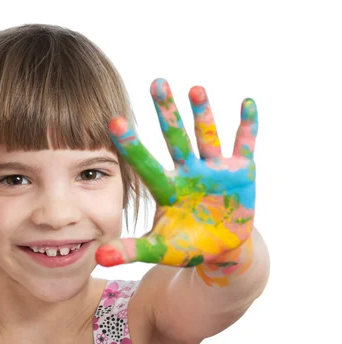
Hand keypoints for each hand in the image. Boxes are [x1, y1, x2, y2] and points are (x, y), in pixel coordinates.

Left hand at [96, 79, 256, 266]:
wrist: (221, 249)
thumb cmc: (186, 245)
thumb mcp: (159, 249)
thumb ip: (130, 250)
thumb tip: (98, 257)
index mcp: (166, 188)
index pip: (144, 163)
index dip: (131, 145)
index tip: (113, 121)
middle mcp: (188, 172)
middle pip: (174, 138)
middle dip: (167, 112)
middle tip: (156, 83)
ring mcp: (214, 170)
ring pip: (206, 136)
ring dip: (203, 114)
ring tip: (194, 89)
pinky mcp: (241, 172)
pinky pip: (244, 145)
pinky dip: (247, 126)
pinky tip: (247, 103)